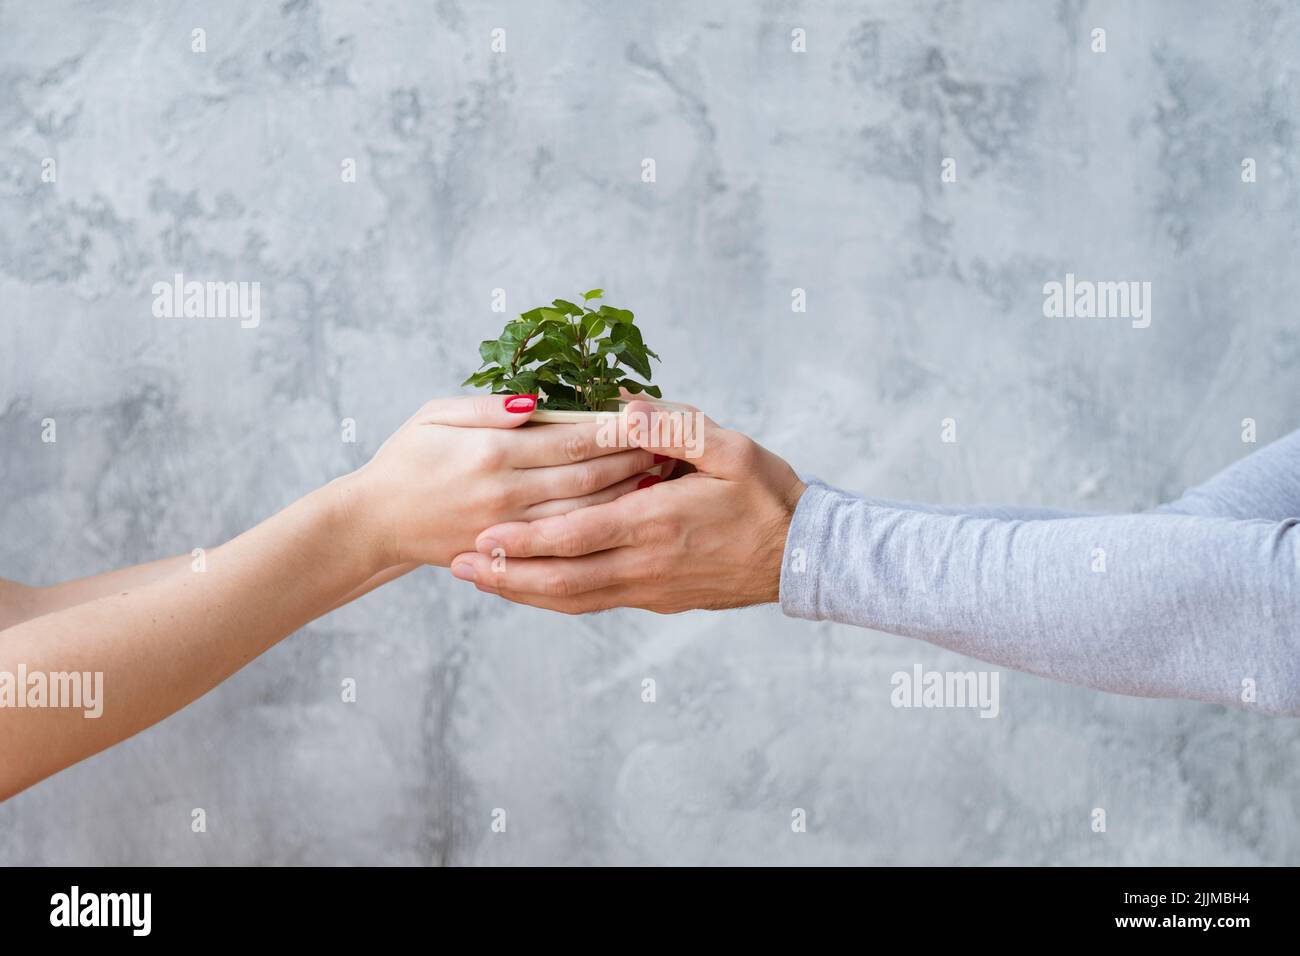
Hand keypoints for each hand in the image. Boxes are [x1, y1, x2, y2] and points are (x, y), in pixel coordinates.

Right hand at [337, 394, 664, 570]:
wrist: (375, 522)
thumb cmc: (408, 458)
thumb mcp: (436, 415)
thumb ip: (488, 409)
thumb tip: (536, 403)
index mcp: (492, 453)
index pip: (571, 440)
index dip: (615, 430)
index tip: (649, 419)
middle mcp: (506, 494)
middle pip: (588, 478)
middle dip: (633, 461)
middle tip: (672, 448)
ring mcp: (509, 530)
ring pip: (584, 515)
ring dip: (626, 498)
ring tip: (662, 480)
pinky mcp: (508, 554)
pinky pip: (563, 545)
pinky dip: (599, 530)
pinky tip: (626, 517)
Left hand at [448, 400, 806, 612]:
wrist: (802, 556)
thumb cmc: (767, 495)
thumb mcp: (730, 449)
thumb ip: (674, 427)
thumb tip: (624, 408)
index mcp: (658, 521)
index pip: (579, 535)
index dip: (527, 540)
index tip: (483, 535)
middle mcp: (646, 563)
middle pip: (563, 578)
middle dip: (507, 573)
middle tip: (458, 565)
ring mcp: (650, 587)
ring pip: (574, 598)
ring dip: (523, 591)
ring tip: (479, 580)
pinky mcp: (656, 599)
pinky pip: (595, 602)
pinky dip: (555, 597)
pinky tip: (530, 587)